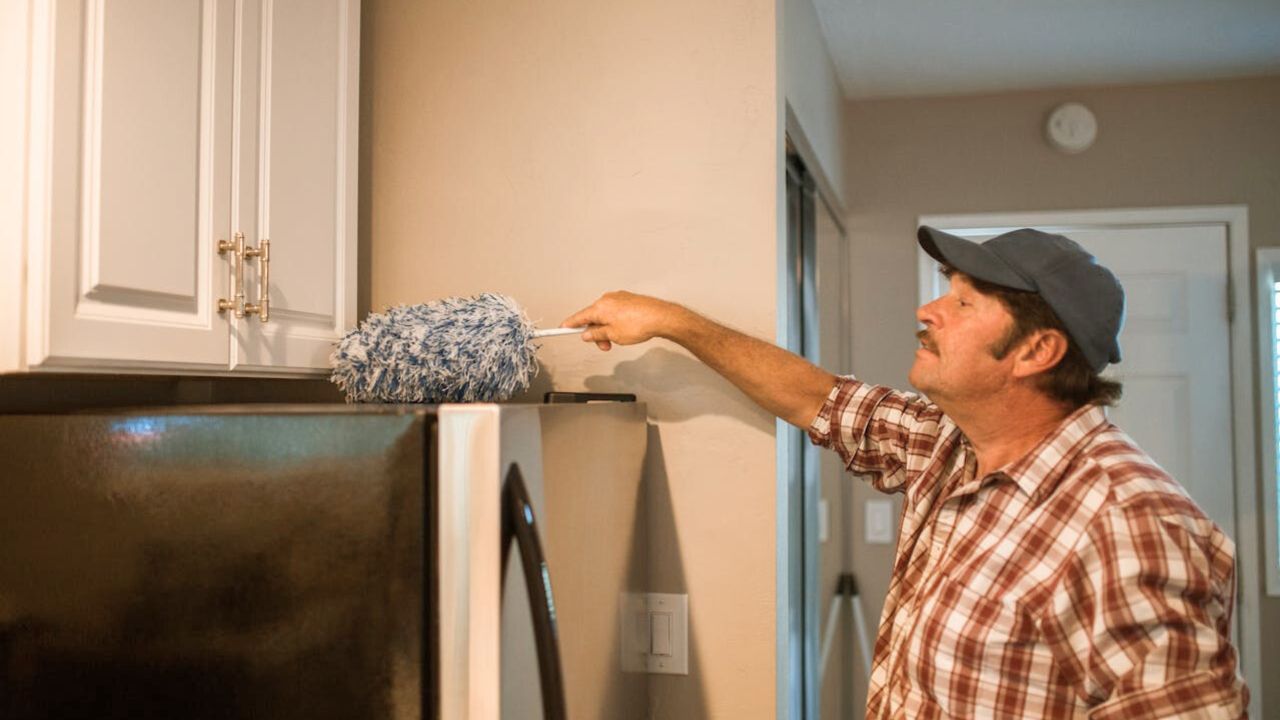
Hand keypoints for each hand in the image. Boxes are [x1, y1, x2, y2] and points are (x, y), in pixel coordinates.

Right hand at [560, 291, 680, 350]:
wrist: (660, 317)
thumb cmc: (639, 324)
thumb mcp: (613, 335)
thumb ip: (597, 335)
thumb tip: (588, 334)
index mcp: (600, 307)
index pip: (579, 317)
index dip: (569, 325)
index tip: (561, 328)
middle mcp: (607, 299)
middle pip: (593, 317)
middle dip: (596, 333)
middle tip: (605, 345)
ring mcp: (618, 298)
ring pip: (605, 316)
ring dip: (607, 329)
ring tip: (618, 339)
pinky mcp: (628, 300)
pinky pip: (615, 312)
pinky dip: (615, 322)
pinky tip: (625, 330)